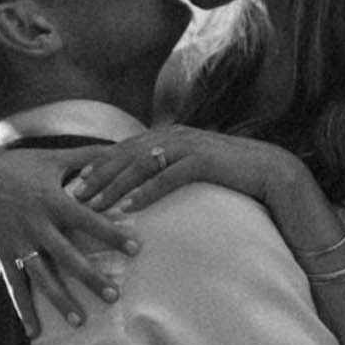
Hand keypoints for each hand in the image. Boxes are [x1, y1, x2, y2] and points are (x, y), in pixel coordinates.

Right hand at [0, 142, 141, 335]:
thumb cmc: (19, 164)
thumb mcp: (54, 158)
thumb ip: (90, 155)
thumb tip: (124, 145)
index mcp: (52, 200)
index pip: (89, 219)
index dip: (112, 234)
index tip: (136, 249)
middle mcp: (35, 223)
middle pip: (68, 256)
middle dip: (91, 277)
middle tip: (114, 296)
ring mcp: (17, 240)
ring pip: (42, 276)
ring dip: (60, 300)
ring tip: (80, 322)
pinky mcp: (2, 252)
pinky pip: (13, 284)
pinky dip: (23, 308)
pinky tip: (35, 332)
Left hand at [67, 127, 299, 221]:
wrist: (271, 171)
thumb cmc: (231, 174)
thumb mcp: (193, 168)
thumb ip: (169, 170)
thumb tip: (144, 185)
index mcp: (168, 137)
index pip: (124, 150)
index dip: (97, 165)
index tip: (74, 183)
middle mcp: (173, 136)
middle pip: (124, 155)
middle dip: (96, 175)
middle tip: (72, 194)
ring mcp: (187, 146)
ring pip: (140, 165)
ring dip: (114, 185)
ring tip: (93, 205)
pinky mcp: (203, 160)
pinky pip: (167, 177)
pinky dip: (145, 192)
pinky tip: (128, 208)